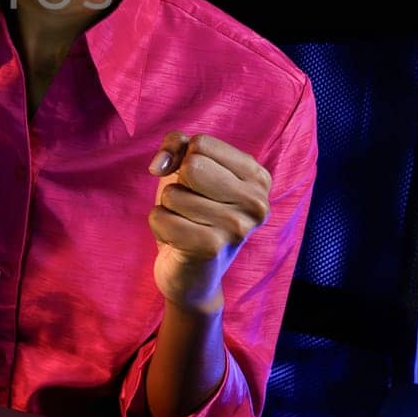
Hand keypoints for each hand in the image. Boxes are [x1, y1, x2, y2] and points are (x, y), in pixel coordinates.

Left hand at [148, 132, 271, 312]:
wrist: (191, 273)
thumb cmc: (190, 211)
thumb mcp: (186, 168)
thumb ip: (176, 145)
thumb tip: (159, 165)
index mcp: (258, 177)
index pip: (201, 143)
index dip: (184, 159)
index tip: (194, 182)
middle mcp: (257, 201)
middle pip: (191, 165)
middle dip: (178, 184)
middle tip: (191, 207)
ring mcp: (238, 226)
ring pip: (172, 193)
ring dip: (168, 208)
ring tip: (187, 225)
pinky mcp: (212, 247)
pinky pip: (160, 216)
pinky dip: (159, 225)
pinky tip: (177, 240)